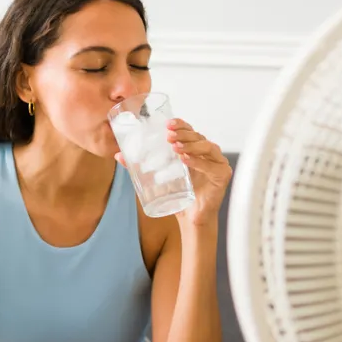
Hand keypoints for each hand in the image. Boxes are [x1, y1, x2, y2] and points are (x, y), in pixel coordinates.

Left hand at [114, 118, 232, 226]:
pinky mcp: (223, 175)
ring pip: (207, 146)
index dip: (181, 124)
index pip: (190, 131)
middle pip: (198, 136)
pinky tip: (185, 160)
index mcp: (195, 149)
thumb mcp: (157, 177)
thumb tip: (118, 156)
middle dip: (183, 134)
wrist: (191, 218)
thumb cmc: (178, 195)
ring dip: (190, 145)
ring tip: (174, 147)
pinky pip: (212, 165)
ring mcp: (218, 163)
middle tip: (168, 135)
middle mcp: (208, 153)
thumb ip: (139, 166)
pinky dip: (198, 162)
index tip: (168, 123)